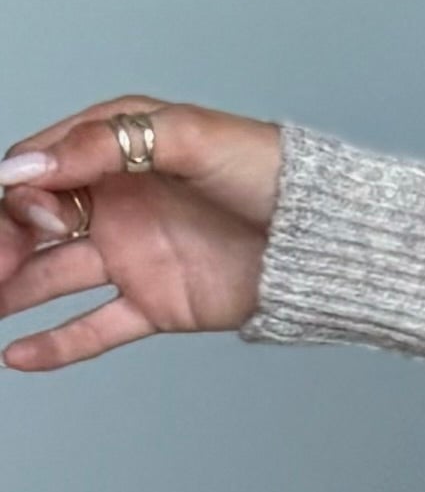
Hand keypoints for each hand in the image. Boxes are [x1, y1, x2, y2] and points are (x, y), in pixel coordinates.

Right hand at [0, 103, 283, 367]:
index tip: (29, 213)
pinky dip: (56, 344)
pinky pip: (94, 327)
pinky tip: (15, 355)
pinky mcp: (155, 303)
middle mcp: (115, 201)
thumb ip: (103, 145)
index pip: (40, 168)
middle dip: (3, 241)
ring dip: (12, 289)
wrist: (325, 236)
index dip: (21, 190)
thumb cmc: (267, 170)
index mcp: (116, 148)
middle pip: (34, 223)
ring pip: (53, 275)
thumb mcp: (186, 136)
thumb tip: (28, 165)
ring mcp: (132, 254)